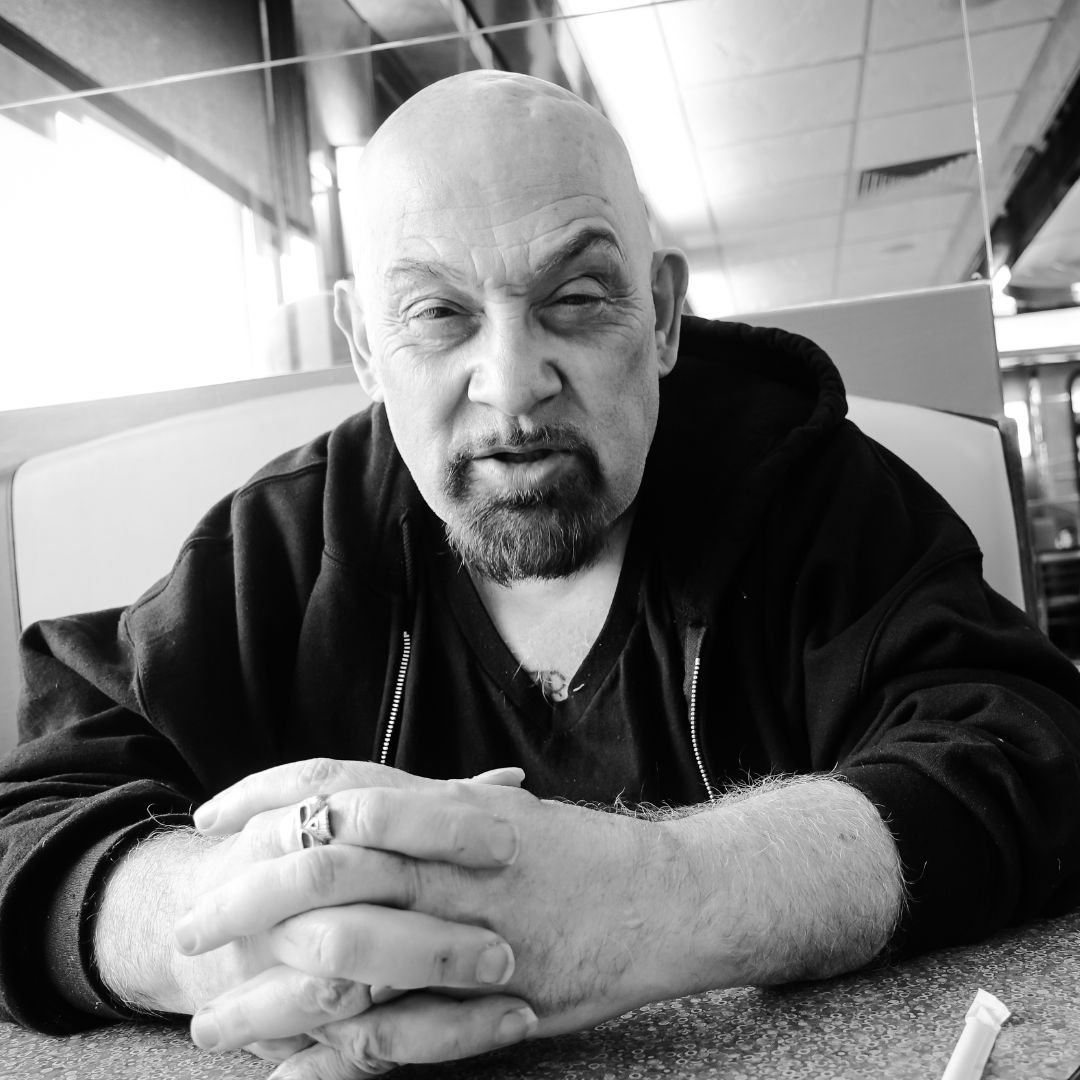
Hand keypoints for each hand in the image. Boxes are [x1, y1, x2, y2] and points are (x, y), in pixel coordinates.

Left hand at [195, 760, 677, 1052]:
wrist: (666, 894)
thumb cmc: (578, 850)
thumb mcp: (500, 810)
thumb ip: (427, 807)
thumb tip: (349, 801)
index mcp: (451, 805)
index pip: (337, 784)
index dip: (263, 797)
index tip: (210, 819)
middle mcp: (454, 858)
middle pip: (325, 863)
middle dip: (245, 895)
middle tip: (192, 924)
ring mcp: (472, 927)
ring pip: (347, 953)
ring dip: (271, 992)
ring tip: (212, 1022)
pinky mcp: (492, 997)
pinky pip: (400, 1031)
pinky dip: (336, 1054)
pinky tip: (290, 1072)